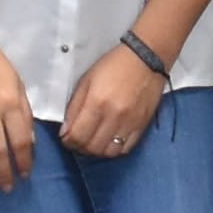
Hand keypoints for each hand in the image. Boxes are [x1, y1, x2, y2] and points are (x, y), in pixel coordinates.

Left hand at [59, 45, 169, 162]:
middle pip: (92, 148)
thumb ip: (74, 107)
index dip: (68, 141)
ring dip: (97, 151)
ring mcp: (129, 124)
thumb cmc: (113, 66)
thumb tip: (66, 131)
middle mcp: (113, 117)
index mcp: (96, 103)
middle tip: (78, 140)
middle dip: (80, 147)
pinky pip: (125, 149)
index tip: (66, 138)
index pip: (77, 136)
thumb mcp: (86, 81)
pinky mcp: (141, 126)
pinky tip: (109, 140)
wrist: (146, 59)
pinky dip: (114, 149)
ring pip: (108, 153)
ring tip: (93, 141)